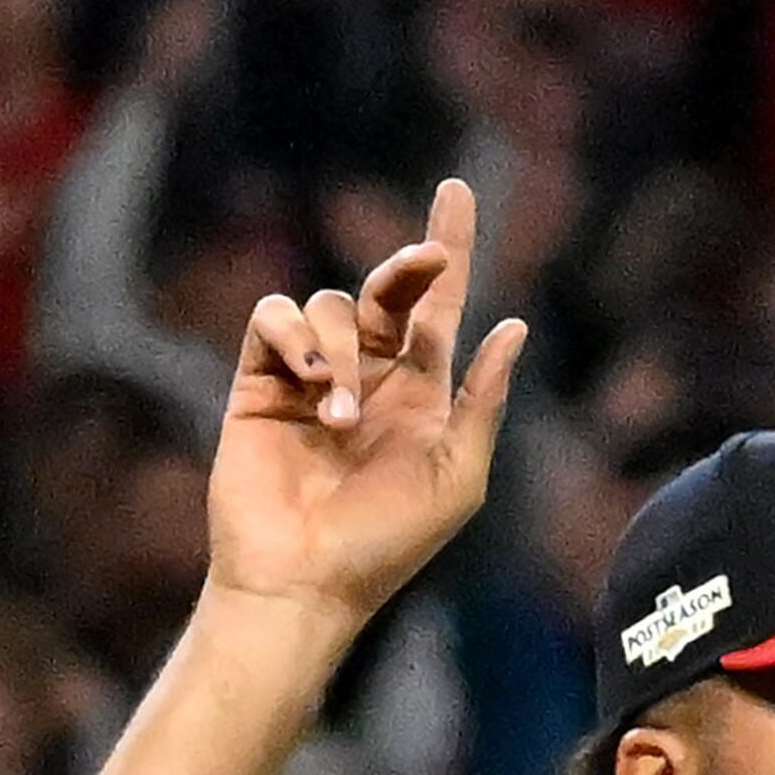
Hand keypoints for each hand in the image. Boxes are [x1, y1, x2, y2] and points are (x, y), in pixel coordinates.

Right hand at [205, 178, 526, 639]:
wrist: (302, 582)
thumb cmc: (385, 547)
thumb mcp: (456, 479)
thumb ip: (482, 402)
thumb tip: (514, 326)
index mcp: (421, 397)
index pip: (438, 308)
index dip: (449, 250)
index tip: (457, 192)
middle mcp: (369, 377)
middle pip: (386, 289)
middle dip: (406, 268)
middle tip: (422, 266)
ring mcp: (313, 378)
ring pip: (330, 306)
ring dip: (341, 351)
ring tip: (340, 419)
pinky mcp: (261, 382)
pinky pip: (275, 319)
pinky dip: (293, 337)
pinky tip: (309, 384)